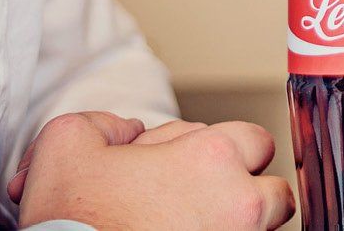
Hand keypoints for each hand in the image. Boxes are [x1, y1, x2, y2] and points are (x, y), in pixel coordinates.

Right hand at [9, 111, 294, 229]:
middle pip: (274, 192)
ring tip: (194, 226)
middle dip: (247, 193)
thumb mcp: (68, 143)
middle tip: (209, 203)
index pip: (257, 141)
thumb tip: (128, 132)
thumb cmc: (71, 221)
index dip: (230, 151)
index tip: (206, 167)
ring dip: (236, 224)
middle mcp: (238, 205)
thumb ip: (107, 122)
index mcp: (211, 158)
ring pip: (263, 229)